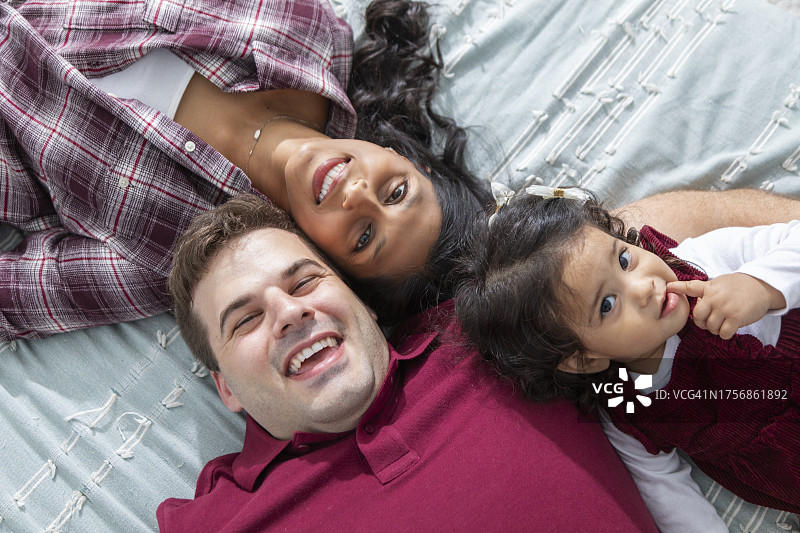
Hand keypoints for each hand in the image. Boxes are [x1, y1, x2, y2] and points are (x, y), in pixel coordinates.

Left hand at [666, 273, 784, 339]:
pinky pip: (723, 333)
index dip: (678, 287)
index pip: (690, 287)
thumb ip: (705, 291)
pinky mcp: (736, 318)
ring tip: (723, 322)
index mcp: (709, 288)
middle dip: (702, 322)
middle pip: (698, 317)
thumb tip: (694, 300)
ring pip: (710, 327)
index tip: (668, 287)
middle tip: (710, 320)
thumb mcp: (718, 283)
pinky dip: (725, 334)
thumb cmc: (737, 286)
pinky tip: (730, 327)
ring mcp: (725, 308)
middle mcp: (715, 298)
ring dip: (715, 329)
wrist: (761, 286)